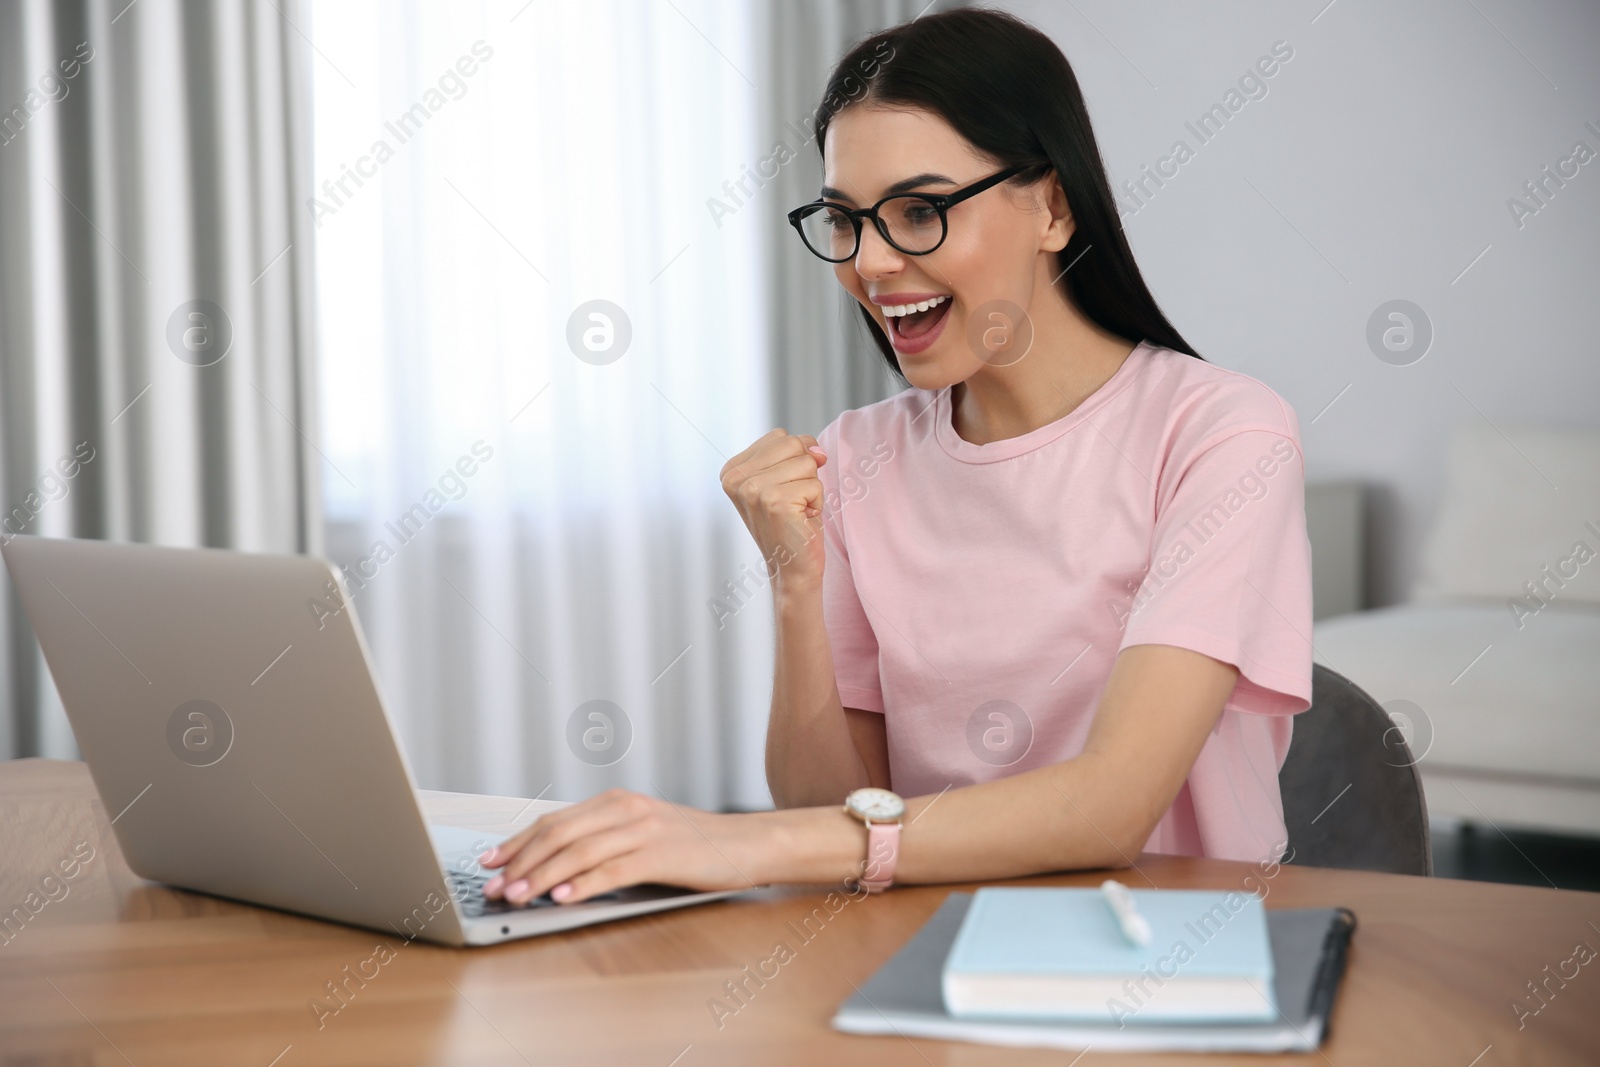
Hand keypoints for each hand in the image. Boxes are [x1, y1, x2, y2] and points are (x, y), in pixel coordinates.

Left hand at [477, 789, 766, 904]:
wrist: (746, 844)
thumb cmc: (693, 846)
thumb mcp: (642, 833)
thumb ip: (604, 842)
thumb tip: (551, 869)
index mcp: (616, 802)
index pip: (553, 821)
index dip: (517, 842)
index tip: (489, 861)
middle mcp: (625, 810)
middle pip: (559, 834)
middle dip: (520, 862)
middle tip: (493, 886)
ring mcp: (643, 830)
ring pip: (579, 852)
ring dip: (541, 876)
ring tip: (516, 896)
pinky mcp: (660, 854)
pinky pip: (612, 870)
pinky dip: (582, 884)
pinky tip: (561, 898)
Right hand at [719, 428, 827, 591]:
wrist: (791, 568)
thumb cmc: (791, 522)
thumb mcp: (785, 478)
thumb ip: (796, 453)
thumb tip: (818, 451)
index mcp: (731, 470)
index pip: (780, 437)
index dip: (795, 460)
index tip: (783, 490)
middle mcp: (736, 478)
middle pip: (793, 444)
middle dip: (804, 472)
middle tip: (793, 501)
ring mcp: (752, 489)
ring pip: (807, 462)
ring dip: (811, 488)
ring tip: (796, 510)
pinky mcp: (774, 501)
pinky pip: (815, 483)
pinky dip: (817, 502)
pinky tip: (801, 520)